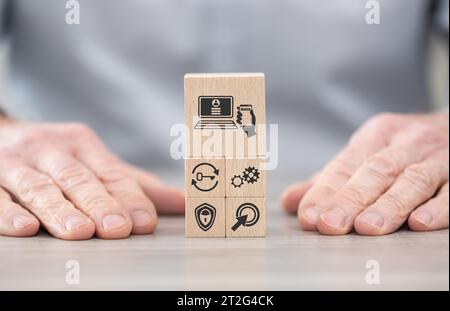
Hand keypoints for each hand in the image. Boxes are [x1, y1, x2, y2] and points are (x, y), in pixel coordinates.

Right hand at [0, 120, 183, 239]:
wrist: (1, 135)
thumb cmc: (60, 158)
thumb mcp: (98, 164)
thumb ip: (137, 185)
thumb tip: (185, 203)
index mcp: (83, 144)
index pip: (111, 173)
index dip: (128, 198)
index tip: (144, 221)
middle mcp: (51, 150)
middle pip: (79, 180)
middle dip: (99, 204)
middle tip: (117, 228)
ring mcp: (18, 163)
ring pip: (40, 187)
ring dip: (60, 210)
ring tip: (80, 232)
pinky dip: (9, 212)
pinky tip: (25, 227)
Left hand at [281, 113, 448, 234]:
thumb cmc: (401, 149)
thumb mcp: (365, 155)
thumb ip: (330, 180)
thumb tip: (290, 202)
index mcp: (375, 136)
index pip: (345, 166)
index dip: (325, 192)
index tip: (308, 216)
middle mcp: (405, 143)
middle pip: (375, 172)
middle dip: (350, 200)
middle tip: (330, 224)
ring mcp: (437, 157)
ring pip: (412, 180)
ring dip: (389, 205)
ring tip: (367, 227)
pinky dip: (437, 207)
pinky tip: (419, 223)